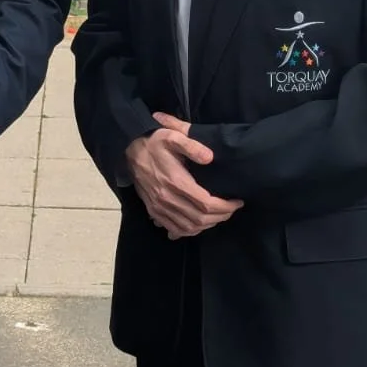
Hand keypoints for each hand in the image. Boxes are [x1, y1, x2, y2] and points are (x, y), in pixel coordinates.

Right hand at [125, 116, 241, 240]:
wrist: (129, 151)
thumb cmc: (154, 142)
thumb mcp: (173, 136)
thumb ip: (192, 146)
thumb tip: (210, 157)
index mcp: (175, 182)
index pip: (206, 203)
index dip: (225, 206)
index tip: (237, 201)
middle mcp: (167, 199)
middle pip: (200, 219)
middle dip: (221, 217)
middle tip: (232, 209)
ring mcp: (159, 208)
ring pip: (189, 227)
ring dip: (208, 225)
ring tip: (220, 215)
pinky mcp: (154, 211)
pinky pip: (175, 229)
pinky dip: (190, 230)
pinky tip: (199, 224)